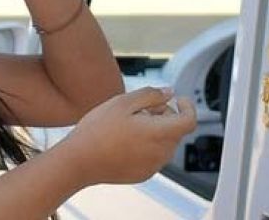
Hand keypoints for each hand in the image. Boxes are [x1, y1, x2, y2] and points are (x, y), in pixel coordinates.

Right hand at [61, 87, 195, 186]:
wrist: (78, 162)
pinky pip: (154, 155)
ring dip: (156, 130)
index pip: (190, 121)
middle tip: (140, 109)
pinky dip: (147, 145)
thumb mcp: (123, 102)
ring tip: (128, 124)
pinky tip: (124, 140)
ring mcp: (153, 166)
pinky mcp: (143, 174)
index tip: (179, 99)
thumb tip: (169, 94)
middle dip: (165, 115)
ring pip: (165, 142)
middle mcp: (161, 153)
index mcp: (159, 133)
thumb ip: (151, 95)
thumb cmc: (98, 131)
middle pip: (176, 130)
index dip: (188, 107)